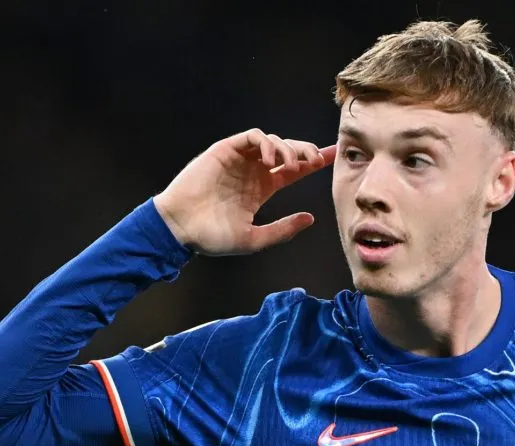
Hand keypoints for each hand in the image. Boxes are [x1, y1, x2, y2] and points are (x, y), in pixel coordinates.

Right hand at [153, 129, 336, 255]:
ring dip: (287, 148)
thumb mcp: (255, 239)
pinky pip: (251, 137)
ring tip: (291, 165)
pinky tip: (270, 159)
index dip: (314, 162)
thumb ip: (282, 229)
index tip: (333, 156)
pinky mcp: (225, 151)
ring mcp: (239, 160)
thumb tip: (311, 219)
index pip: (294, 170)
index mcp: (261, 189)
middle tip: (317, 160)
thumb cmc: (212, 237)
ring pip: (272, 141)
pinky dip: (265, 143)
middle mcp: (253, 171)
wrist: (180, 228)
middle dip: (306, 151)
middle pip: (288, 152)